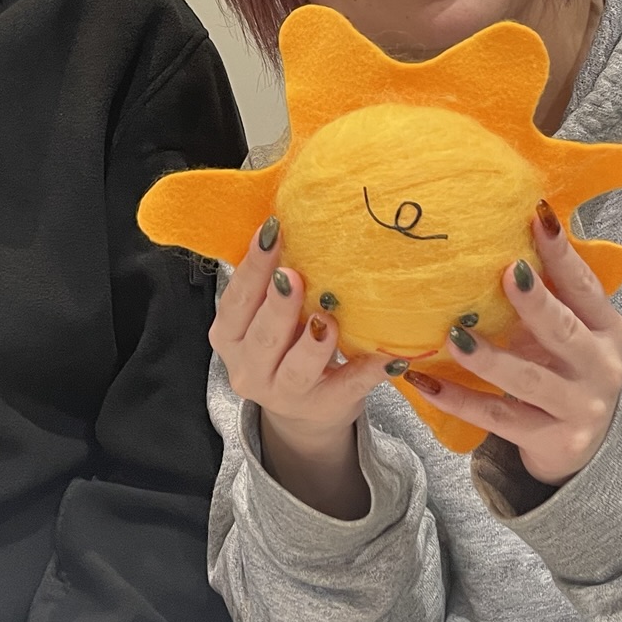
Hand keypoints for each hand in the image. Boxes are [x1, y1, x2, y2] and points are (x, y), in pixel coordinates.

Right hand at [211, 218, 389, 516]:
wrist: (304, 411)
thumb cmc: (285, 343)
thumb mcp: (266, 314)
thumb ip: (271, 277)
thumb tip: (291, 211)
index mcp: (230, 336)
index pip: (236, 300)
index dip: (252, 266)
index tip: (272, 231)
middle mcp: (248, 368)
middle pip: (262, 336)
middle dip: (278, 305)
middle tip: (294, 276)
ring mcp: (284, 394)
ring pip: (296, 368)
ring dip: (313, 342)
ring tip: (328, 319)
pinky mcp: (324, 408)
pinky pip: (348, 388)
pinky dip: (369, 371)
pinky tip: (391, 354)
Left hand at [399, 202, 621, 485]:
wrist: (602, 447)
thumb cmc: (572, 370)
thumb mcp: (577, 332)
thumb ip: (552, 294)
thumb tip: (502, 236)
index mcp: (607, 329)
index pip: (584, 287)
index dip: (562, 253)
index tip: (537, 216)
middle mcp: (599, 367)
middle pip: (563, 331)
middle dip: (534, 303)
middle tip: (504, 273)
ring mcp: (578, 407)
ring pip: (526, 380)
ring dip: (487, 358)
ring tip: (453, 336)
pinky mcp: (553, 440)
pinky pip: (497, 418)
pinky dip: (458, 399)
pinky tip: (424, 381)